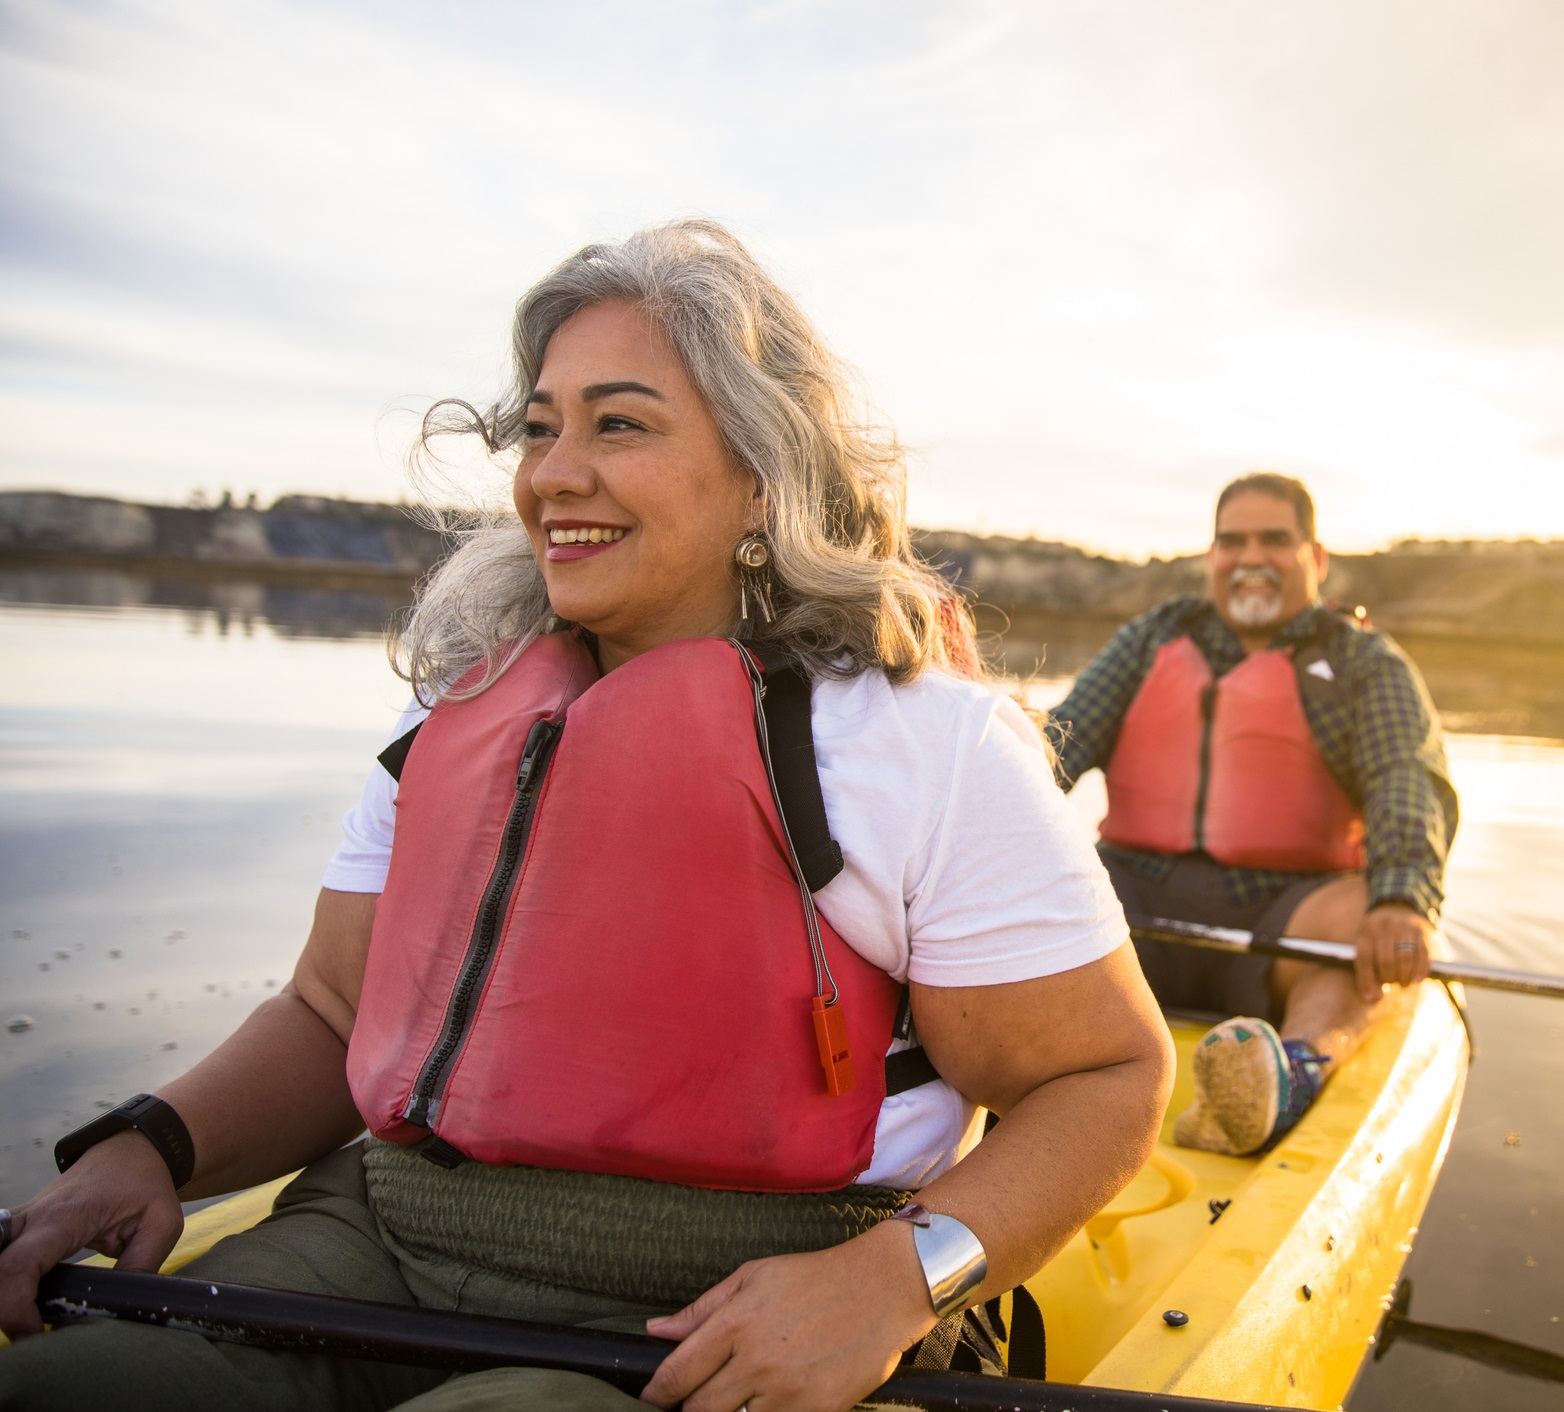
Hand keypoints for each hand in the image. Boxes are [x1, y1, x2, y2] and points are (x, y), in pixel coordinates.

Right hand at [0, 1130, 183, 1338]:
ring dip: (4, 1296)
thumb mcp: (160, 1223)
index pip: (19, 1264)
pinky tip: (26, 1301)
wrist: (130, 1151)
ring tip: (30, 1319)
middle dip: (5, 1308)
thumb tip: (121, 1304)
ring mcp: (21, 1221)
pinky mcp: (19, 1229)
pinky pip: (2, 1260)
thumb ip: (141, 1265)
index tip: (33, 1331)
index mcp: (64, 1216)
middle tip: (31, 1333)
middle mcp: (32, 1218)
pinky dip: (8, 1283)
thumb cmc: (144, 1183)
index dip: (15, 1305)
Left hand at [639, 1218, 935, 1411]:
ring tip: (739, 1395)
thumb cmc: (815, 1277)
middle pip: (699, 1409)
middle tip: (697, 1398)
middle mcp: (756, 1360)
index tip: (654, 1396)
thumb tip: (656, 1330)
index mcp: (736, 1322)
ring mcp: (786, 1391)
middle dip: (691, 1407)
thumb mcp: (754, 1276)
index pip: (678, 1373)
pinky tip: (770, 1400)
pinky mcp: (815, 1411)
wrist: (881, 1288)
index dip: (657, 1392)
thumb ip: (702, 1308)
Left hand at [1352, 904, 1432, 1003]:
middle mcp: (1384, 927)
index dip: (1366, 980)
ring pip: (1405, 958)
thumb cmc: (1378, 934)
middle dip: (1389, 978)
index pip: (1364, 958)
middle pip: (1386, 960)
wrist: (1397, 906)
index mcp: (1366, 931)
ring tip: (1404, 983)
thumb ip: (1367, 969)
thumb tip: (1372, 998)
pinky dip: (1420, 970)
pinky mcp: (1420, 931)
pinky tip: (1417, 979)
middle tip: (1392, 983)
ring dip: (1405, 976)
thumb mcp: (1366, 943)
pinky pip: (1423, 954)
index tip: (1373, 997)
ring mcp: (1403, 927)